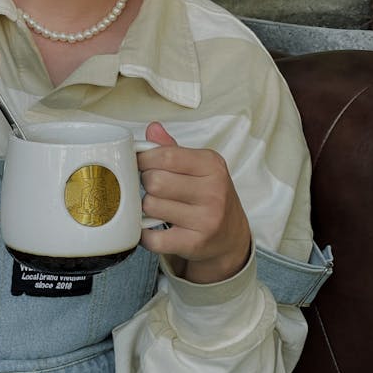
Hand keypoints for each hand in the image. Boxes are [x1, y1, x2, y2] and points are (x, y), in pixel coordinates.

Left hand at [137, 121, 250, 283]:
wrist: (232, 235)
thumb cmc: (210, 195)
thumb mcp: (199, 167)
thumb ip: (172, 148)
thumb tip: (152, 128)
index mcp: (212, 165)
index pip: (165, 155)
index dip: (144, 159)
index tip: (141, 163)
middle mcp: (213, 191)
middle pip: (155, 181)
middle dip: (146, 183)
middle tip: (153, 187)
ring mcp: (206, 220)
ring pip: (151, 207)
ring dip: (146, 207)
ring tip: (158, 207)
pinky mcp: (195, 244)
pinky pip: (153, 237)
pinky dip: (145, 234)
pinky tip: (152, 228)